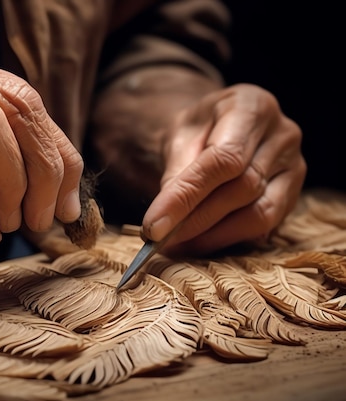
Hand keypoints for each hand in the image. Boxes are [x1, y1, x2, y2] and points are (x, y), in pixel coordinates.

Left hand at [142, 83, 305, 254]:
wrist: (219, 127)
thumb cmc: (198, 129)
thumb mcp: (179, 136)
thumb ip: (176, 172)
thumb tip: (165, 220)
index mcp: (252, 106)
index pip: (224, 159)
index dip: (188, 196)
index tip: (154, 225)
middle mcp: (283, 134)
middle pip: (243, 188)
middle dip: (196, 219)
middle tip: (159, 238)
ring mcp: (295, 165)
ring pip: (259, 213)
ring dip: (213, 235)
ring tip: (176, 245)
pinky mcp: (295, 194)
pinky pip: (265, 226)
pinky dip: (229, 238)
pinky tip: (199, 243)